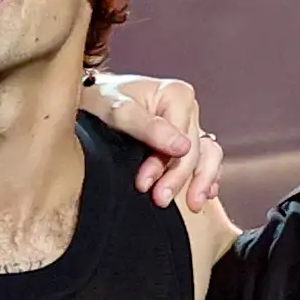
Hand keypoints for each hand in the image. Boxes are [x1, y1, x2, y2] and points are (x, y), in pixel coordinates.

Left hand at [83, 71, 226, 212]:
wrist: (90, 102)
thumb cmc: (101, 100)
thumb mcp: (118, 110)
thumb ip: (148, 127)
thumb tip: (182, 148)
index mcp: (177, 95)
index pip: (182, 138)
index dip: (165, 165)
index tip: (144, 184)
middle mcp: (188, 110)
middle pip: (194, 151)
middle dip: (178, 179)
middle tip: (160, 199)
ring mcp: (187, 127)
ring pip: (208, 156)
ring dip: (201, 182)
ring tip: (192, 204)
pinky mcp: (183, 142)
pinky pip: (206, 160)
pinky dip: (205, 178)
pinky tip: (203, 194)